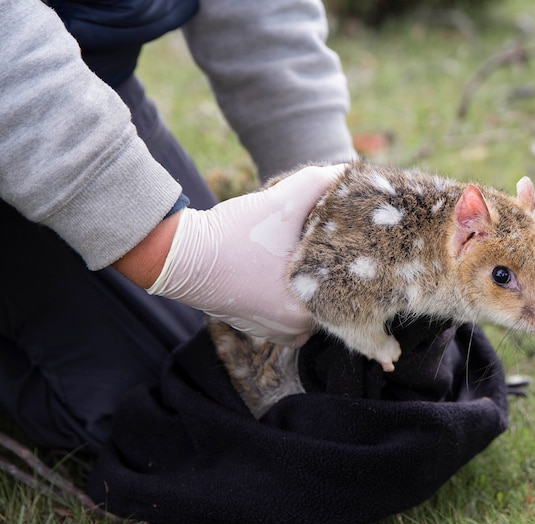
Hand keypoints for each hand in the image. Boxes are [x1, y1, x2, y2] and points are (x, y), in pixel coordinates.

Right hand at [146, 164, 345, 345]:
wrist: (180, 255)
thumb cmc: (234, 233)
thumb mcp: (283, 201)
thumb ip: (318, 183)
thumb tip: (345, 171)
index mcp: (308, 311)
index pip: (346, 288)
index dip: (344, 259)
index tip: (337, 239)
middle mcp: (293, 331)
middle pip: (326, 299)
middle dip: (323, 272)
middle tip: (316, 245)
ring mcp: (273, 332)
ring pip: (305, 307)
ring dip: (304, 286)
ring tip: (297, 258)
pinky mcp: (254, 327)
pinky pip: (283, 315)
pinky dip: (283, 296)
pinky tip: (277, 272)